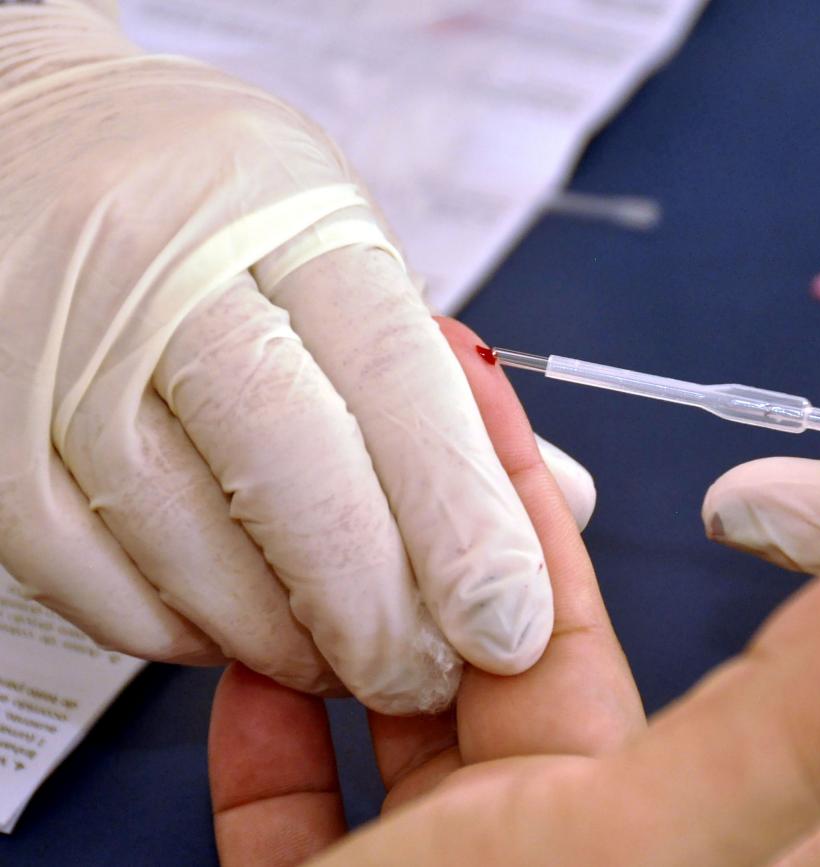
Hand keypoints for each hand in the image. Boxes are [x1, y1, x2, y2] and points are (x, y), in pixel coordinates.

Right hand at [0, 2, 595, 713]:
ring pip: (189, 539)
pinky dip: (180, 630)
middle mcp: (159, 270)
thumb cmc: (204, 203)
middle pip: (294, 466)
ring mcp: (58, 356)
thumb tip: (550, 502)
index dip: (460, 513)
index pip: (396, 374)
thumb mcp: (338, 241)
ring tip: (346, 663)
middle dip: (379, 603)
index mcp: (284, 209)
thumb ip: (437, 381)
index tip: (508, 617)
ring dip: (284, 636)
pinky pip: (93, 577)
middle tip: (427, 670)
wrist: (19, 139)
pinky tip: (234, 633)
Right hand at [208, 321, 819, 866]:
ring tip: (375, 528)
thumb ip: (797, 721)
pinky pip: (314, 820)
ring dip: (399, 638)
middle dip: (531, 576)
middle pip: (570, 697)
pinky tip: (269, 669)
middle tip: (511, 470)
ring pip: (437, 743)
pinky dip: (288, 743)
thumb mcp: (648, 844)